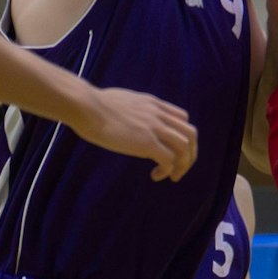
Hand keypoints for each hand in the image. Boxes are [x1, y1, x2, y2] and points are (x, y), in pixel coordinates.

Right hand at [72, 86, 199, 182]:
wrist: (87, 107)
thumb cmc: (93, 105)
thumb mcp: (120, 101)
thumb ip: (130, 109)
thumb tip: (122, 116)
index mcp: (153, 104)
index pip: (182, 118)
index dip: (182, 135)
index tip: (171, 149)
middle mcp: (158, 114)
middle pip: (191, 134)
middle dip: (190, 154)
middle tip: (179, 168)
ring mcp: (154, 128)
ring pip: (185, 148)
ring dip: (182, 165)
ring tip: (172, 177)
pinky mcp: (146, 143)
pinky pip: (169, 160)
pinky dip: (167, 171)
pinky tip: (155, 176)